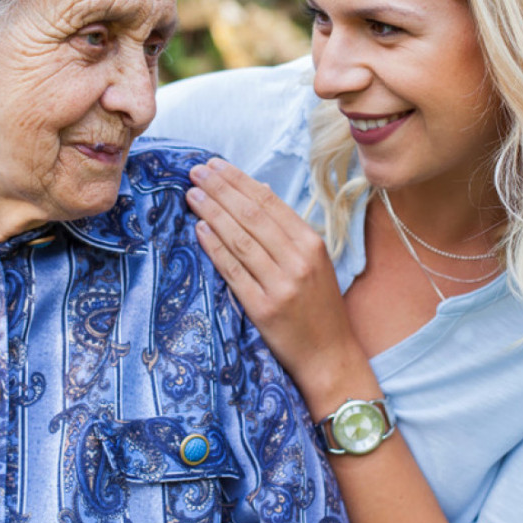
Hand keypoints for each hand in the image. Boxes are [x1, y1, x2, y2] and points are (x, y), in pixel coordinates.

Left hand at [187, 158, 367, 402]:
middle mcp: (298, 260)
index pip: (269, 202)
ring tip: (192, 194)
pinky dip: (215, 248)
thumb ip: (286, 227)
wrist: (330, 356)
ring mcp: (281, 285)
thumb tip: (258, 187)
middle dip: (220, 189)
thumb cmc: (319, 306)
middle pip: (251, 215)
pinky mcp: (264, 308)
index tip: (215, 165)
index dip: (239, 181)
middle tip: (196, 171)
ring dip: (212, 213)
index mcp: (312, 244)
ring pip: (240, 239)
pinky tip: (200, 229)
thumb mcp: (314, 260)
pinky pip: (233, 271)